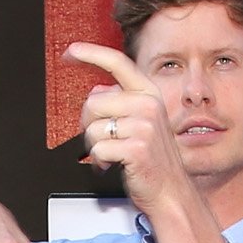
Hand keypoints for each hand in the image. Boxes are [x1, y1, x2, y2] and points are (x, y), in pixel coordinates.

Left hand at [67, 43, 180, 212]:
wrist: (171, 192)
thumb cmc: (153, 160)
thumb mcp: (142, 122)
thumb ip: (121, 102)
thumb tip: (97, 91)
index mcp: (149, 93)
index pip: (117, 63)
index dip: (91, 53)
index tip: (71, 51)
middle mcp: (148, 105)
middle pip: (93, 102)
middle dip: (88, 124)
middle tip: (102, 139)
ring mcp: (143, 126)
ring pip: (92, 128)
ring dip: (94, 146)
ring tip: (111, 155)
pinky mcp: (136, 148)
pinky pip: (98, 149)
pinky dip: (99, 161)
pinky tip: (112, 165)